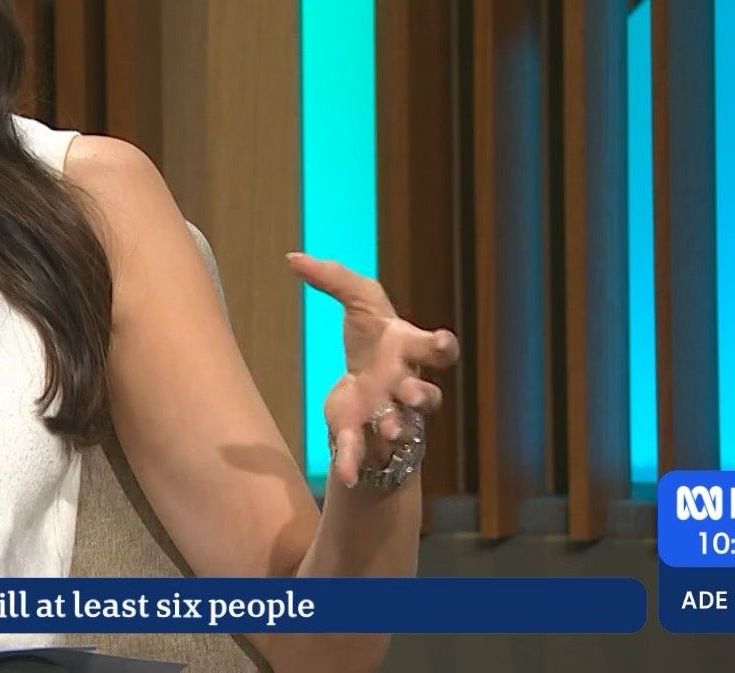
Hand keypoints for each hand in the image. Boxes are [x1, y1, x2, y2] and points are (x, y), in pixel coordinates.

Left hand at [288, 253, 460, 488]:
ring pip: (402, 426)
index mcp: (410, 350)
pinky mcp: (365, 433)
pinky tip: (346, 477)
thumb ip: (331, 278)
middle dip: (423, 395)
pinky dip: (355, 463)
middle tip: (415, 395)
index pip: (439, 349)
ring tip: (389, 430)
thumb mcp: (356, 299)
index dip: (443, 346)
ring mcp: (390, 413)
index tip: (442, 342)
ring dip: (396, 428)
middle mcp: (407, 385)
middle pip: (426, 394)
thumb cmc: (371, 336)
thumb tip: (292, 257)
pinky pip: (363, 451)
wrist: (365, 380)